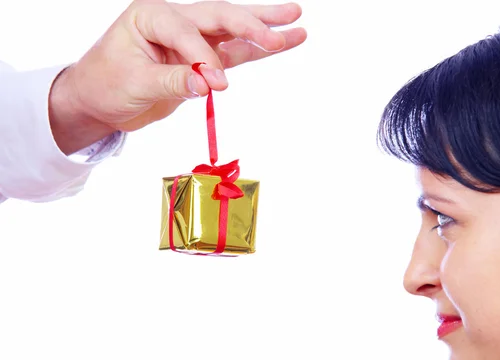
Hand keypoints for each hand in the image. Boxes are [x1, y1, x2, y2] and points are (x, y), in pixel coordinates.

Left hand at [49, 0, 306, 154]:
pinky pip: (234, 54)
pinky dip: (258, 51)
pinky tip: (283, 42)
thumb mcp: (133, 84)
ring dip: (265, 28)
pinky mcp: (202, 59)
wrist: (99, 100)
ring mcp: (192, 39)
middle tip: (285, 26)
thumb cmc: (105, 84)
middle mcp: (175, 20)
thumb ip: (173, 81)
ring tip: (297, 21)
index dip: (205, 57)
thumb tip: (207, 84)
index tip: (217, 85)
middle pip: (220, 16)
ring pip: (233, 30)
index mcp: (151, 15)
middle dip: (253, 22)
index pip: (186, 31)